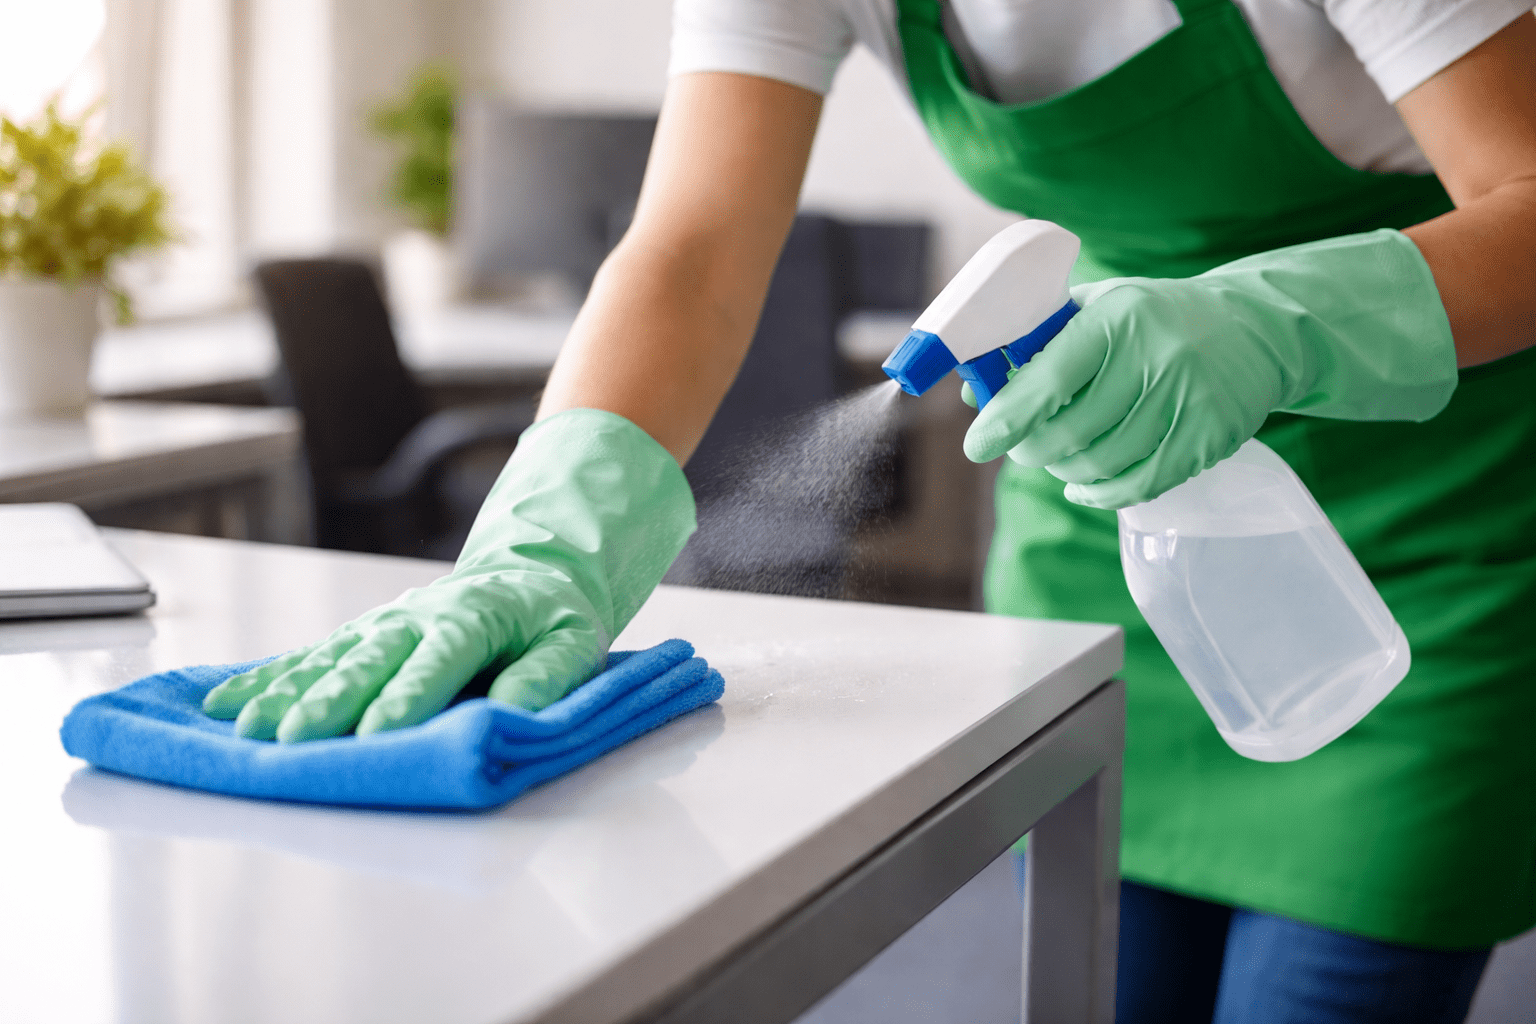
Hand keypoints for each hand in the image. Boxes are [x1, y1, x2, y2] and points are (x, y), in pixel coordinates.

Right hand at [203, 410, 695, 741]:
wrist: (527, 574)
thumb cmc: (552, 619)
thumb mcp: (574, 642)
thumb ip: (546, 677)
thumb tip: (515, 714)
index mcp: (473, 618)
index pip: (439, 659)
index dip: (408, 696)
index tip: (378, 733)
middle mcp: (416, 617)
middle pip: (369, 660)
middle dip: (328, 701)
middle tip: (292, 740)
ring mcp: (380, 625)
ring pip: (328, 659)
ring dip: (285, 694)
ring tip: (246, 730)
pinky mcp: (359, 636)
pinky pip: (308, 658)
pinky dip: (266, 680)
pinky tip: (223, 704)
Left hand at [963, 229, 1457, 507]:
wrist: (1256, 329)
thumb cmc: (1156, 319)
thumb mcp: (1098, 309)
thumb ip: (1036, 344)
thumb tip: (976, 393)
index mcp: (1117, 318)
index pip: (1049, 378)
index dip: (1007, 418)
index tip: (976, 445)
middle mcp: (1156, 357)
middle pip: (1071, 432)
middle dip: (1031, 449)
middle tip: (1020, 447)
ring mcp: (1188, 400)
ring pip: (1102, 464)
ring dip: (1065, 470)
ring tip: (1056, 458)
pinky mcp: (1210, 438)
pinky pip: (1139, 485)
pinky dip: (1101, 492)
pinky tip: (1084, 484)